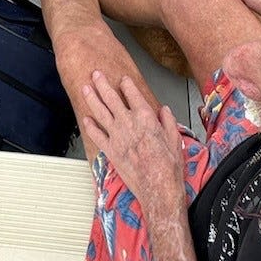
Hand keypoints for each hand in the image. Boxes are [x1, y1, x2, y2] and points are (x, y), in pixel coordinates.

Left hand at [81, 70, 186, 220]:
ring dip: (91, 98)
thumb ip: (168, 121)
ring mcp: (117, 136)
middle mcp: (128, 123)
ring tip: (85, 88)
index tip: (123, 79)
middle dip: (102, 84)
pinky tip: (85, 119)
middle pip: (111, 98)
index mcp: (145, 117)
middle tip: (96, 74)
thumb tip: (164, 111)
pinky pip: (96, 135)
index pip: (132, 94)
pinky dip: (90, 126)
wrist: (158, 186)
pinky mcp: (110, 150)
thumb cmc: (168, 166)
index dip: (126, 84)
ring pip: (100, 112)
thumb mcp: (174, 138)